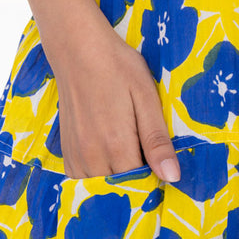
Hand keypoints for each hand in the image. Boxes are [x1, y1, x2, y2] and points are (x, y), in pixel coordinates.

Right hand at [46, 16, 180, 181]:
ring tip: (130, 156)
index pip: (140, 185)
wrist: (79, 49)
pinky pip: (80, 177)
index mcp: (117, 145)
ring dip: (116, 179)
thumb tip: (172, 177)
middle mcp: (92, 156)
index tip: (165, 171)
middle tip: (150, 161)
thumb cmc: (118, 68)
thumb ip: (157, 141)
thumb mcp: (147, 99)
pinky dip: (96, 174)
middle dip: (137, 183)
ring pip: (99, 186)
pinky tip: (109, 156)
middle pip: (120, 189)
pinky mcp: (66, 148)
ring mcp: (76, 153)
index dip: (156, 181)